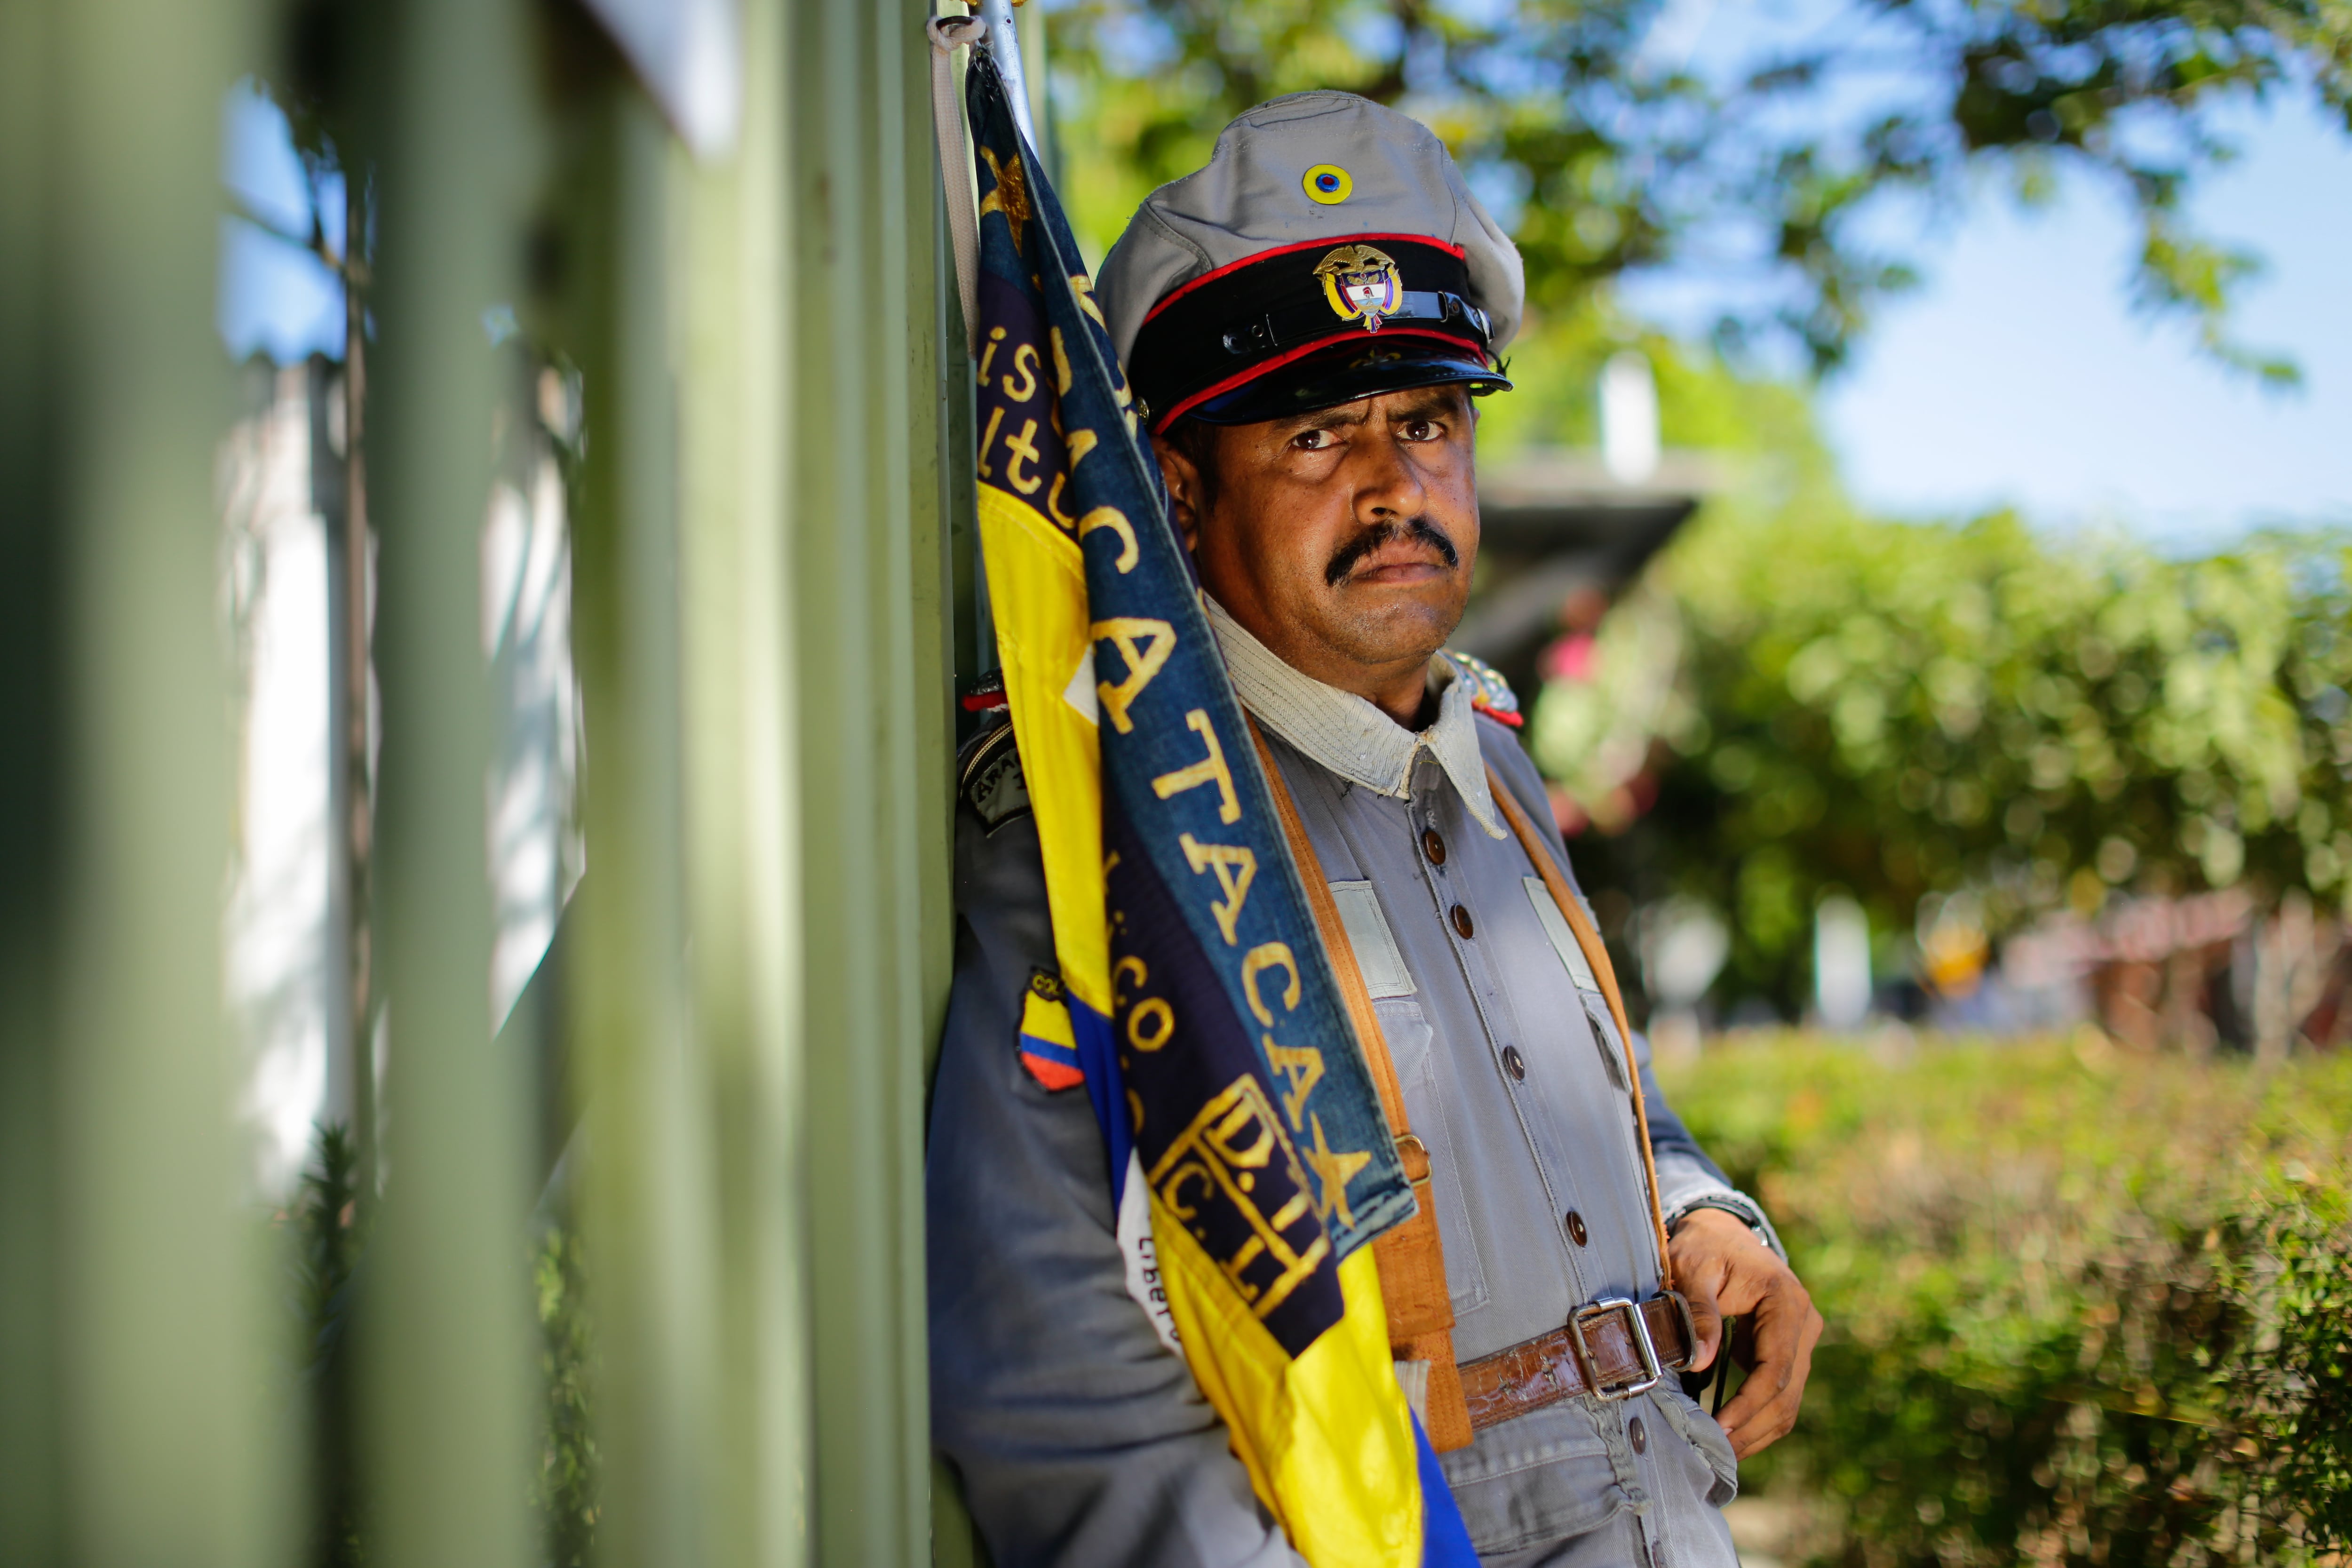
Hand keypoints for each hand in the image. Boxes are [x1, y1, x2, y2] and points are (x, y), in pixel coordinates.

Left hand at [1666, 1207, 1822, 1458]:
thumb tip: (1699, 1361)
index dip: (1749, 1404)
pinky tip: (1733, 1435)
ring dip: (1758, 1431)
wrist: (1722, 1232)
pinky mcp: (1790, 1350)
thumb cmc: (1705, 1247)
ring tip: (1723, 1453)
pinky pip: (1781, 1393)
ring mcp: (1802, 1339)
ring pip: (1789, 1400)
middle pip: (1787, 1393)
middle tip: (1716, 1453)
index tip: (1720, 1428)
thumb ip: (1699, 1312)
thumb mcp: (1693, 1268)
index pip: (1775, 1368)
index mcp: (1787, 1302)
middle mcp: (1806, 1323)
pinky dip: (1759, 1417)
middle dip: (1753, 1427)